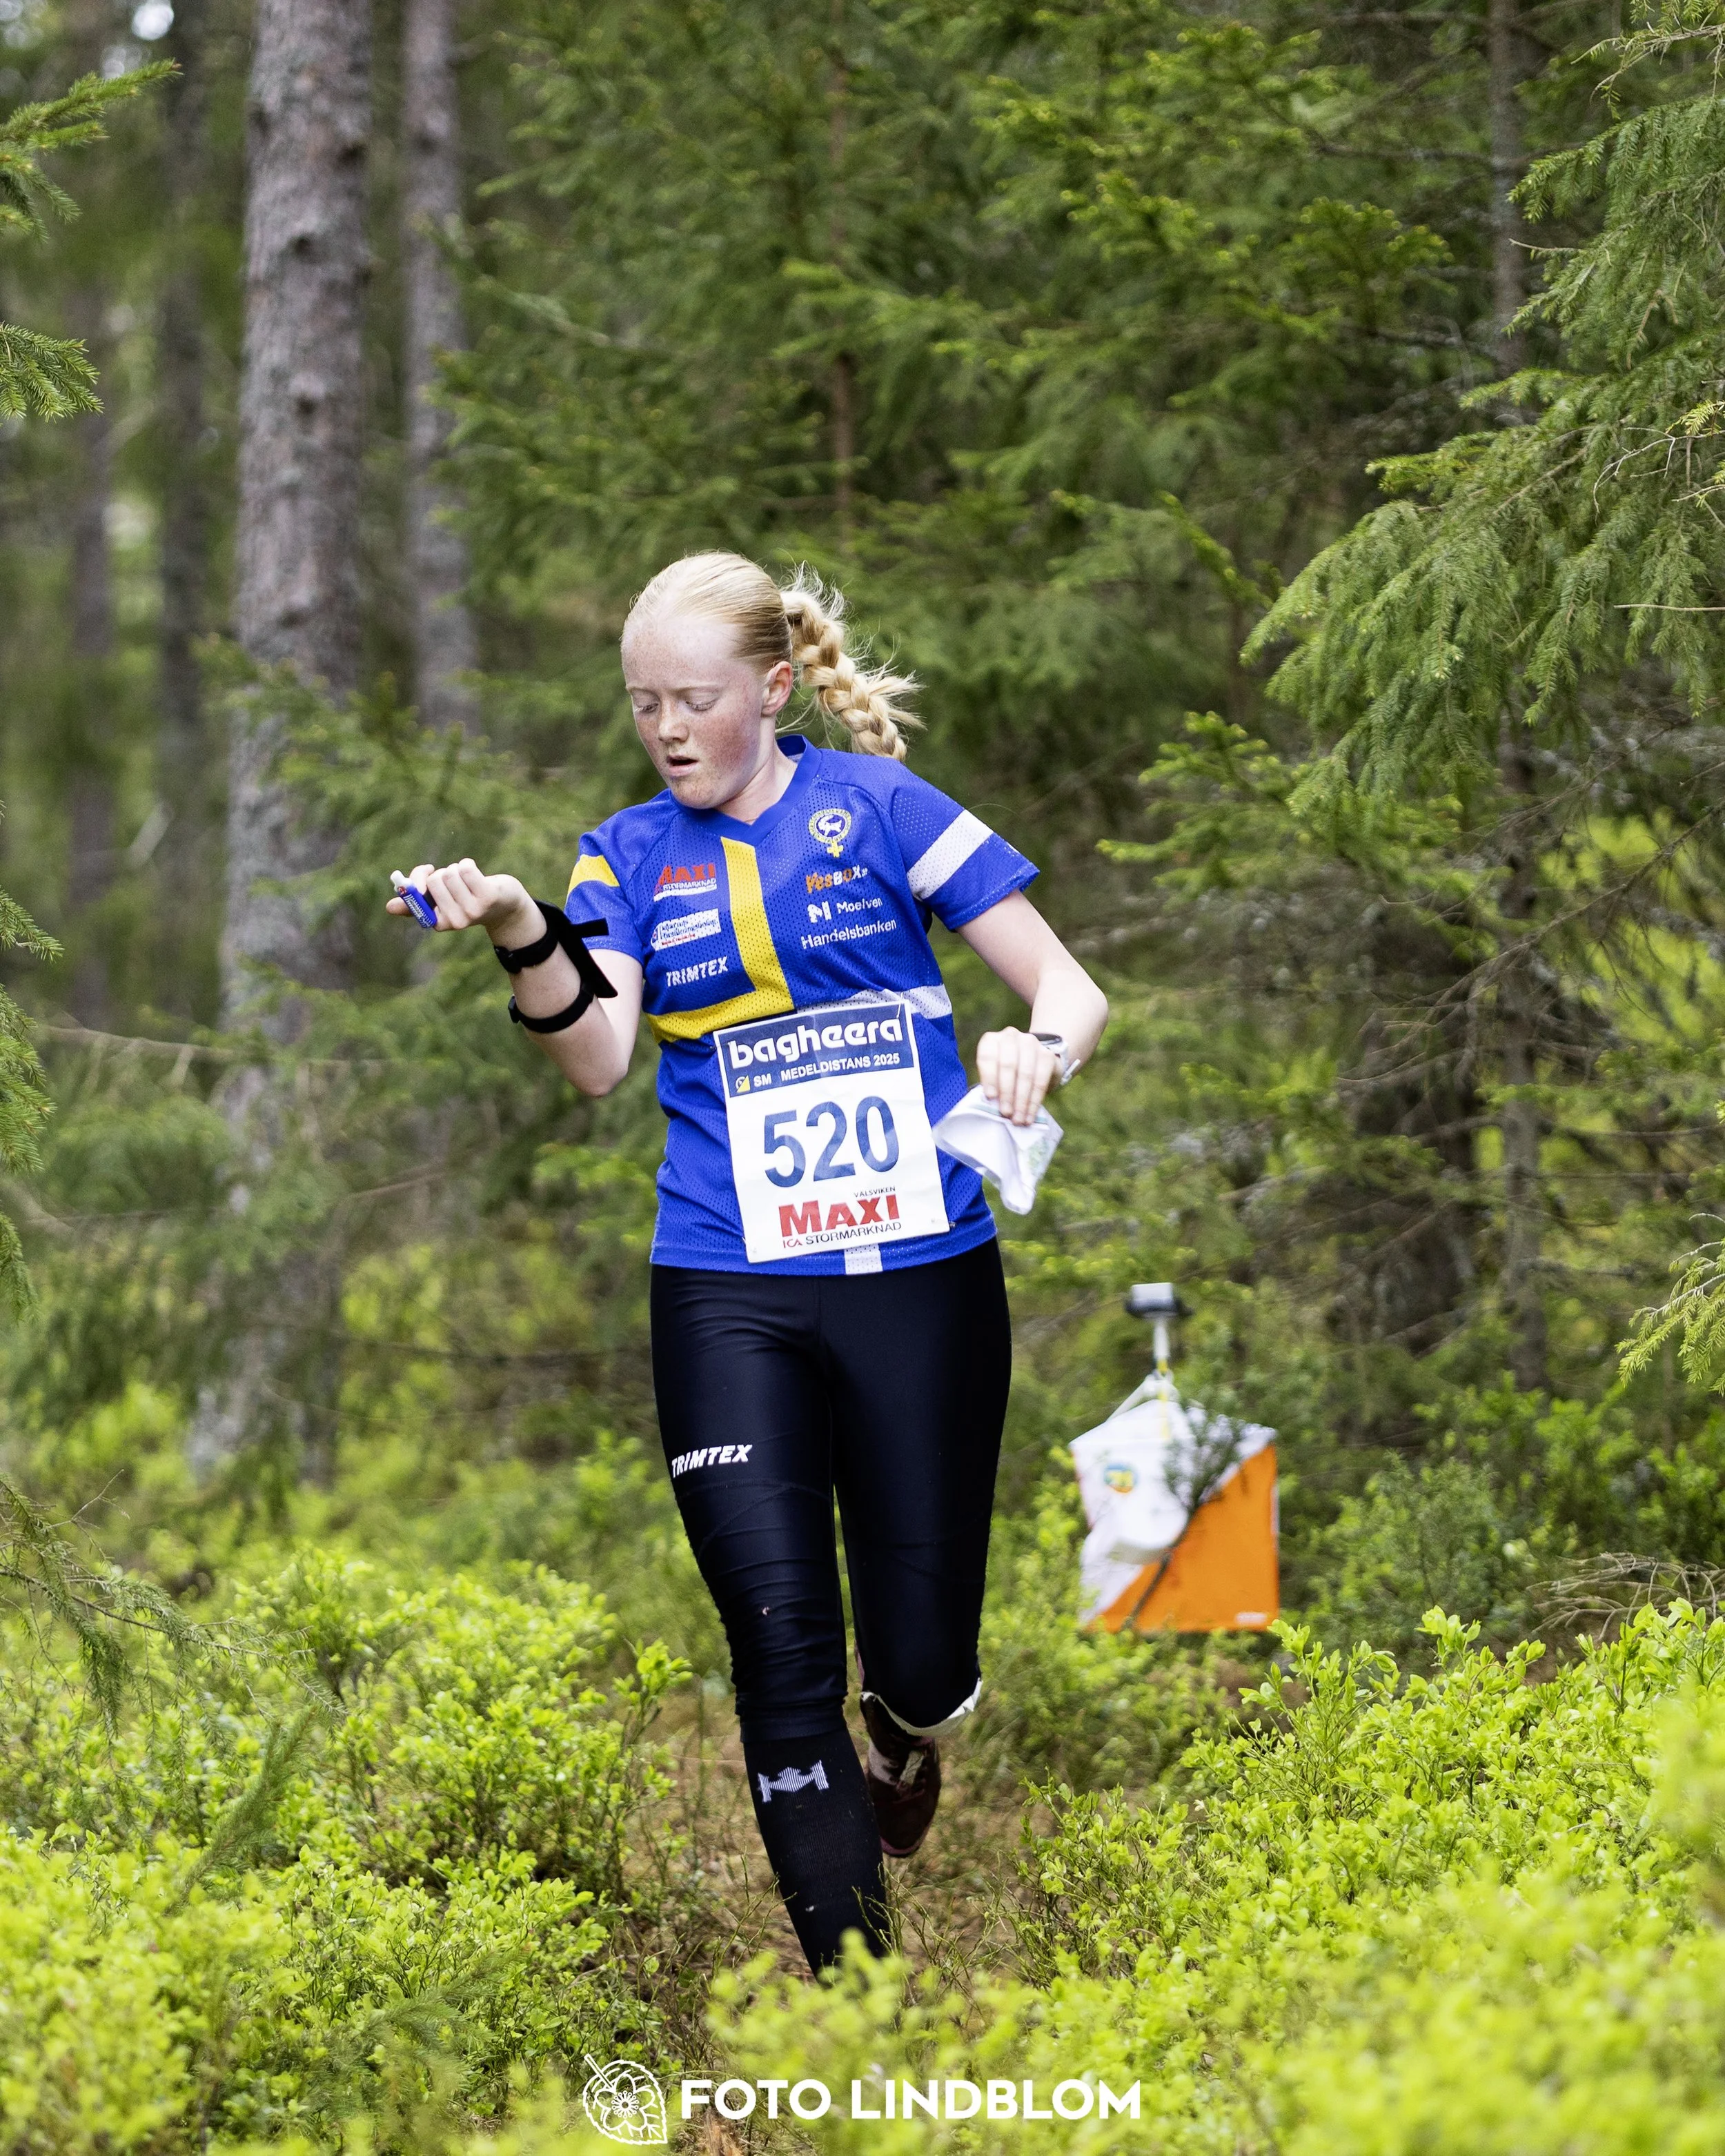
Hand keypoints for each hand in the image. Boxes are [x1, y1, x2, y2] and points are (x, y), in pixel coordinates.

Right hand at [385, 860, 541, 945]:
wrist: (505, 906)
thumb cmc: (467, 899)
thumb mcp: (441, 901)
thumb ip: (416, 902)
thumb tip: (389, 907)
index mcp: (439, 923)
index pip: (415, 895)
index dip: (419, 879)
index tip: (428, 874)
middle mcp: (455, 921)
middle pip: (434, 880)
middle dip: (443, 874)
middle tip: (457, 883)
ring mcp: (472, 910)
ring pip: (450, 872)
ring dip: (457, 870)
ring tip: (469, 881)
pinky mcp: (487, 896)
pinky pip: (465, 868)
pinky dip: (468, 864)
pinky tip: (478, 875)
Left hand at [976, 1027, 1059, 1126]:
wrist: (1033, 1062)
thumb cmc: (1006, 1073)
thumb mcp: (994, 1074)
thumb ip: (991, 1086)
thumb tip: (991, 1106)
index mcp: (991, 1040)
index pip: (988, 1057)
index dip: (989, 1077)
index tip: (990, 1097)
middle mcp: (1010, 1036)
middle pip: (1008, 1065)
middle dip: (1007, 1092)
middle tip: (1006, 1113)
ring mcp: (1031, 1042)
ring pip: (1026, 1074)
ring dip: (1022, 1100)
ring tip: (1018, 1119)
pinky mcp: (1047, 1054)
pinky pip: (1041, 1080)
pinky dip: (1034, 1100)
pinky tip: (1030, 1115)